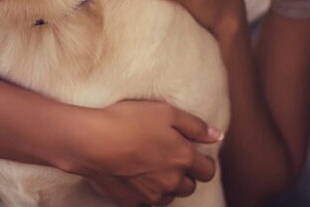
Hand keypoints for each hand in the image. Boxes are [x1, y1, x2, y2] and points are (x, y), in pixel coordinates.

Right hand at [78, 100, 220, 204]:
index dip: (203, 163)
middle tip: (170, 159)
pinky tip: (135, 179)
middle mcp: (171, 181)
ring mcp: (150, 194)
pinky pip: (145, 202)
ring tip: (152, 169)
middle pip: (189, 187)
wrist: (92, 141)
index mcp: (183, 158)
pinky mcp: (130, 201)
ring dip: (166, 186)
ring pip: (169, 197)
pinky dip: (145, 193)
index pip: (207, 171)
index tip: (195, 155)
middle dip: (185, 175)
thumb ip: (195, 126)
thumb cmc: (128, 121)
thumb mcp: (166, 112)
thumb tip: (218, 136)